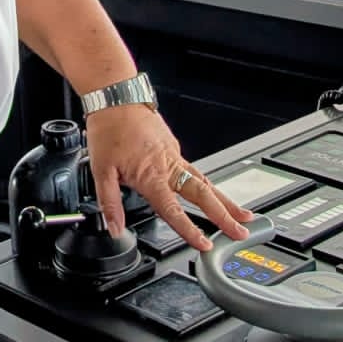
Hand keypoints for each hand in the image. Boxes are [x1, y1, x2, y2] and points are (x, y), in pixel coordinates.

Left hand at [83, 105, 254, 251]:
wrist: (116, 97)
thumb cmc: (109, 128)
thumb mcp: (100, 169)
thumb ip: (110, 203)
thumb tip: (114, 228)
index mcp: (152, 175)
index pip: (174, 211)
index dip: (190, 230)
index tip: (205, 244)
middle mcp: (169, 166)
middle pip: (204, 196)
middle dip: (225, 216)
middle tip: (242, 231)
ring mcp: (174, 155)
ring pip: (205, 181)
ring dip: (225, 200)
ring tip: (242, 215)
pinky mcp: (174, 146)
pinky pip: (194, 169)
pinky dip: (207, 184)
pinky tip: (210, 193)